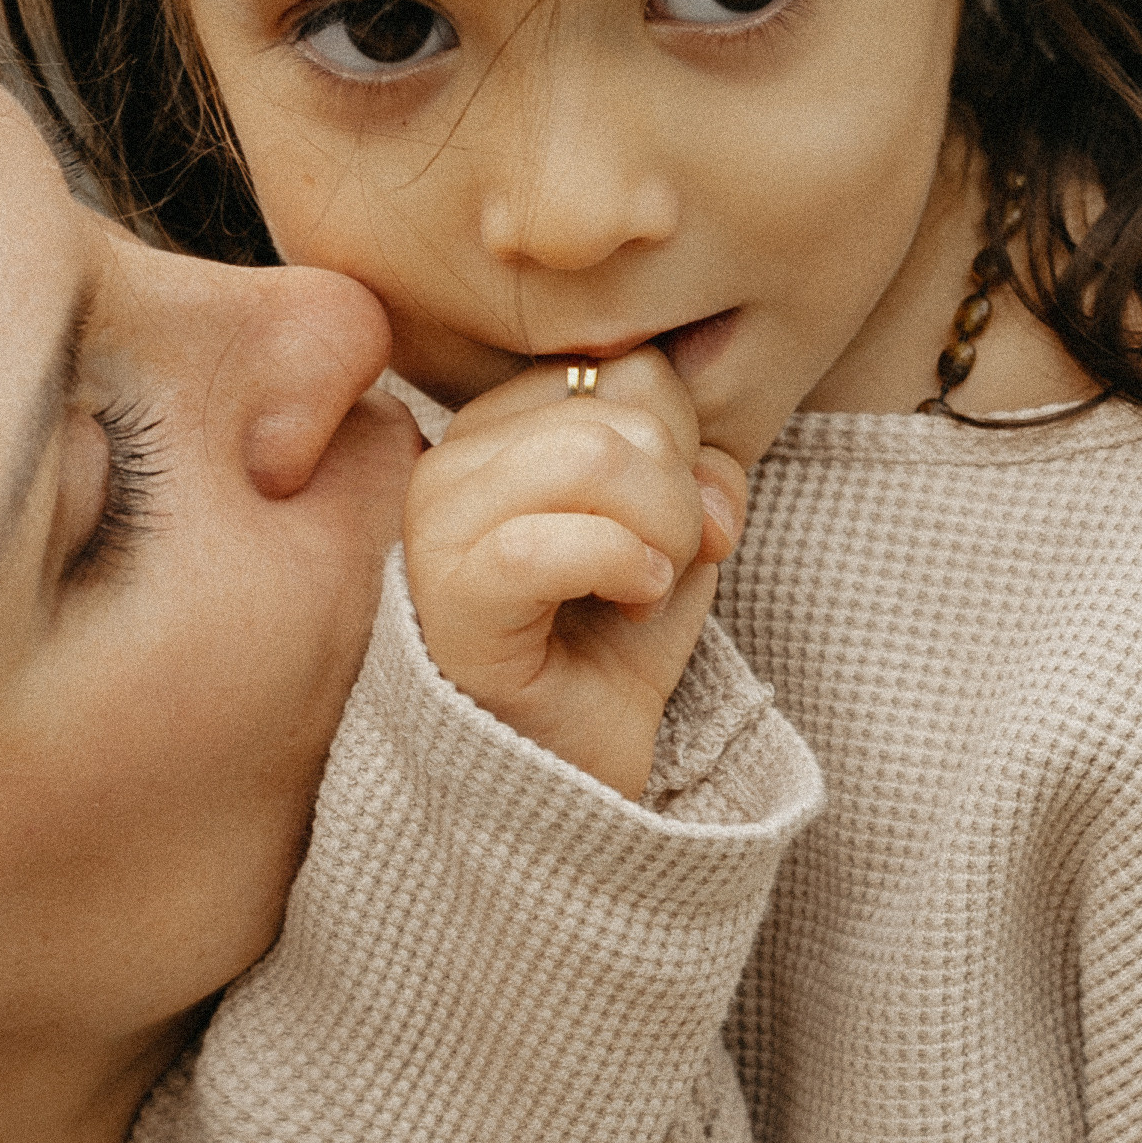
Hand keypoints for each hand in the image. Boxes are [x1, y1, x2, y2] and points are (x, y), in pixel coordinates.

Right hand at [404, 353, 749, 796]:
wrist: (568, 777)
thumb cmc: (610, 651)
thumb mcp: (676, 538)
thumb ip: (698, 470)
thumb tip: (705, 475)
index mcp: (500, 426)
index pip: (626, 365)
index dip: (688, 442)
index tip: (691, 528)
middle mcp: (453, 460)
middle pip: (617, 408)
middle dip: (680, 494)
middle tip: (666, 568)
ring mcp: (436, 527)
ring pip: (591, 456)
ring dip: (659, 532)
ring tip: (643, 589)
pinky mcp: (445, 598)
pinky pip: (546, 544)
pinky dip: (622, 568)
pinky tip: (628, 607)